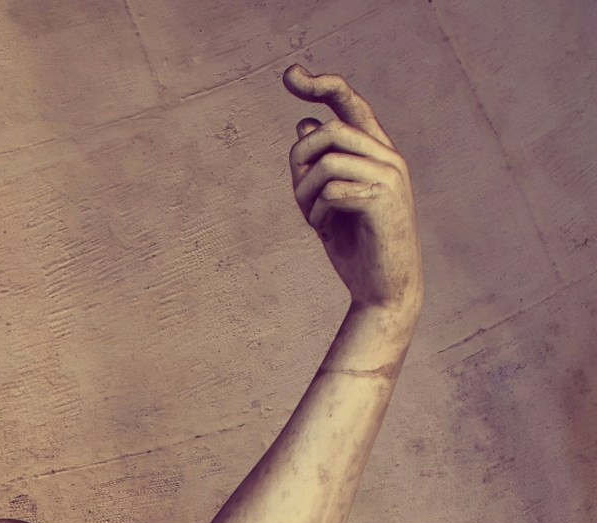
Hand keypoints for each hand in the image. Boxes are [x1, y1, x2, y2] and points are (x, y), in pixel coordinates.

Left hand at [284, 67, 421, 323]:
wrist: (383, 291)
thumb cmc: (357, 248)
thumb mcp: (330, 202)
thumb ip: (321, 165)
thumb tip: (304, 125)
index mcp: (377, 151)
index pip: (349, 102)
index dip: (320, 84)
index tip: (290, 74)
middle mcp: (388, 156)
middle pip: (329, 131)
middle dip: (300, 163)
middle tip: (298, 196)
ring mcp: (389, 176)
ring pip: (327, 161)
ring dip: (305, 193)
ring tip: (312, 218)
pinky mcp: (382, 200)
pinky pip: (332, 190)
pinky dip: (317, 212)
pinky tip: (323, 231)